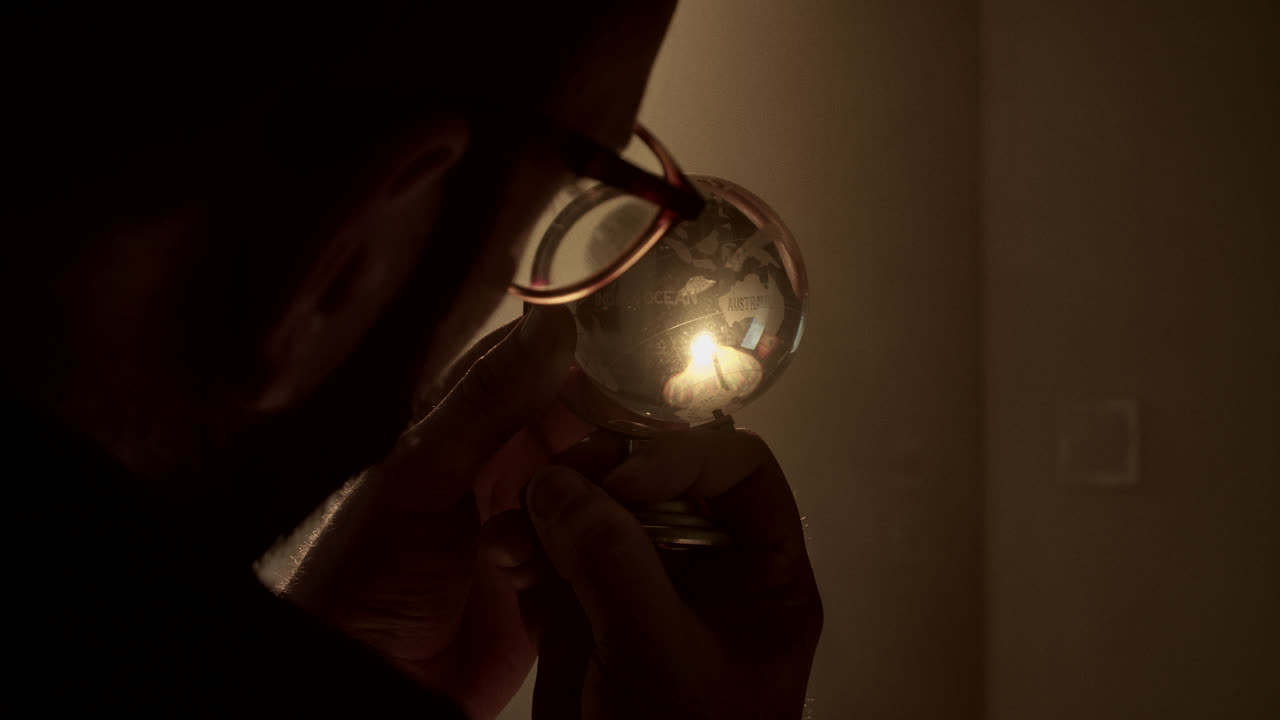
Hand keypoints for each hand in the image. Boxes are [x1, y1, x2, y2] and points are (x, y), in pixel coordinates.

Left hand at [281, 306, 591, 719]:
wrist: (364, 682)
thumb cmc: (365, 572)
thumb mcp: (423, 473)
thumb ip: (487, 402)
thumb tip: (553, 323)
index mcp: (470, 428)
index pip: (547, 371)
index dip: (594, 369)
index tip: (640, 376)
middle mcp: (508, 471)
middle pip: (589, 435)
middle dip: (608, 451)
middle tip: (621, 473)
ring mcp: (537, 530)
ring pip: (604, 498)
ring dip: (599, 516)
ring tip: (576, 540)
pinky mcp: (558, 588)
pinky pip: (603, 562)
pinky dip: (601, 566)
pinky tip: (583, 576)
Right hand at [483, 427, 823, 718]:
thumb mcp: (663, 658)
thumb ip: (617, 564)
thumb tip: (560, 483)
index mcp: (762, 573)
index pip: (738, 471)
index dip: (680, 457)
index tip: (619, 479)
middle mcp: (705, 567)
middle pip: (660, 477)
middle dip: (602, 474)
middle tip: (553, 485)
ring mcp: (642, 587)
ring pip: (599, 510)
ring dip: (551, 506)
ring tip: (514, 525)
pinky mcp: (585, 614)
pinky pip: (555, 556)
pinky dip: (525, 547)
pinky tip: (504, 554)